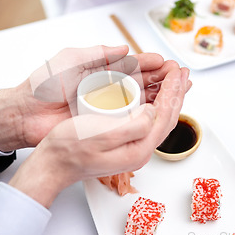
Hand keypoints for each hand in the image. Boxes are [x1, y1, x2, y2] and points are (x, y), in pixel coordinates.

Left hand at [0, 45, 177, 150]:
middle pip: (141, 81)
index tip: (166, 62)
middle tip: (180, 75)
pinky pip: (129, 117)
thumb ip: (97, 54)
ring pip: (140, 99)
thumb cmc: (43, 85)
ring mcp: (107, 106)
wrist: (25, 114)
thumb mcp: (70, 60)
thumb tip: (123, 48)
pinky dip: (146, 113)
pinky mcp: (104, 123)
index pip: (131, 64)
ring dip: (159, 94)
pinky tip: (160, 110)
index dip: (150, 63)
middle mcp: (107, 87)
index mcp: (100, 70)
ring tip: (178, 89)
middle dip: (162, 77)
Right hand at [8, 66, 190, 207]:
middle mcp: (139, 149)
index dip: (173, 90)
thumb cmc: (70, 149)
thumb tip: (153, 110)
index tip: (176, 71)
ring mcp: (132, 146)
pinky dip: (155, 103)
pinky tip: (154, 95)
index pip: (165, 115)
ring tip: (175, 79)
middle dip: (176, 91)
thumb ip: (134, 125)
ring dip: (169, 96)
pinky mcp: (123, 141)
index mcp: (138, 148)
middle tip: (182, 71)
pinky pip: (147, 119)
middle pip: (167, 116)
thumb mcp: (102, 135)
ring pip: (159, 118)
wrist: (52, 164)